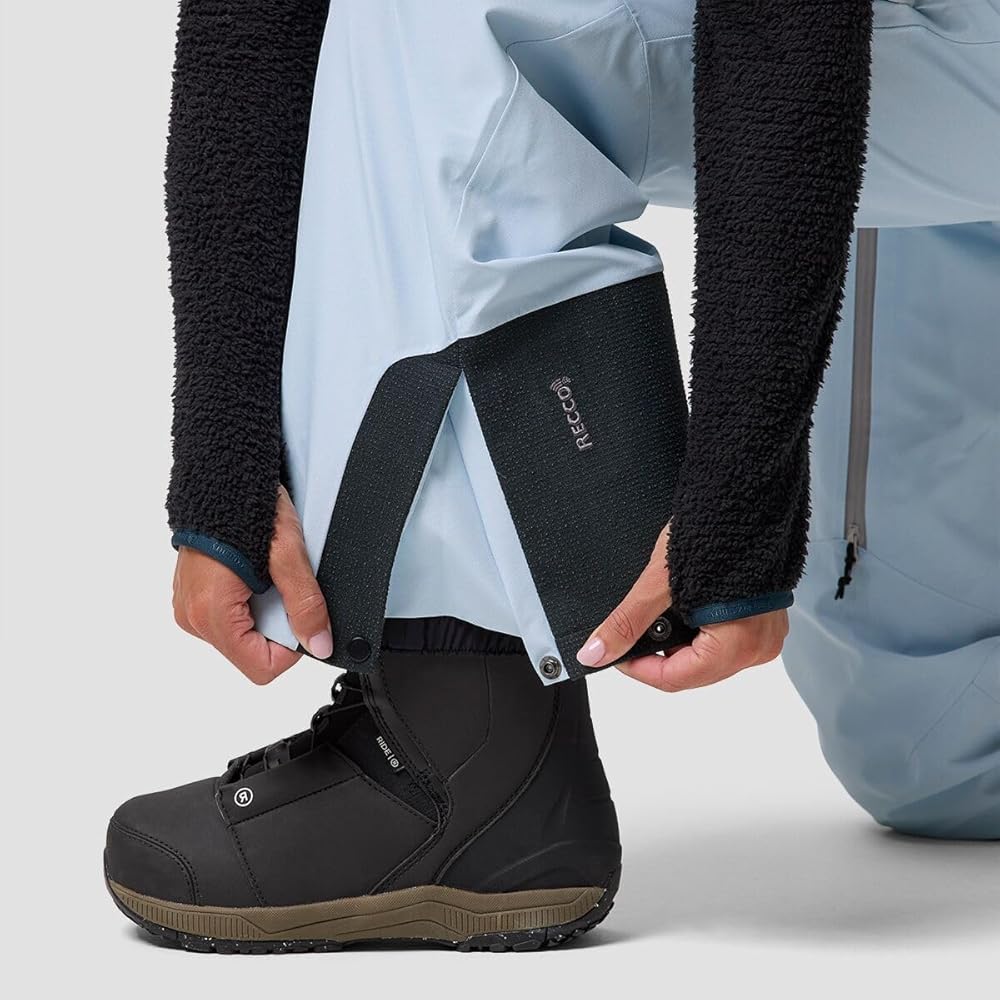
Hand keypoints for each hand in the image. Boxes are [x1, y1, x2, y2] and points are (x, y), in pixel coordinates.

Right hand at [172, 486, 332, 683]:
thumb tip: (320, 644)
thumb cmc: (245, 508)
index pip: (261, 668)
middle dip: (277, 626)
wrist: (220, 474)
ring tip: (264, 575)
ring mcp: (189, 608)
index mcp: (211, 615)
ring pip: (241, 635)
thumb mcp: (287, 557)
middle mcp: (193, 618)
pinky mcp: (192, 596)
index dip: (291, 650)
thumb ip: (306, 605)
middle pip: (250, 652)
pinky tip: (252, 573)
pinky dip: (247, 602)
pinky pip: (228, 616)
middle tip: (281, 586)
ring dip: (262, 612)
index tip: (300, 617)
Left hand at [575, 524, 787, 691]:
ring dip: (681, 644)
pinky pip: (727, 640)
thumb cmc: (715, 535)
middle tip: (635, 630)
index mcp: (738, 645)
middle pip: (693, 672)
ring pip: (709, 659)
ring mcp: (765, 634)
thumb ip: (625, 623)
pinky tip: (687, 607)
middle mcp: (758, 647)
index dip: (638, 669)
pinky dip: (701, 631)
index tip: (617, 654)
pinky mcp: (765, 619)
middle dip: (659, 655)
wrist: (744, 500)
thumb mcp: (658, 584)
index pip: (675, 679)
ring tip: (664, 613)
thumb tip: (596, 652)